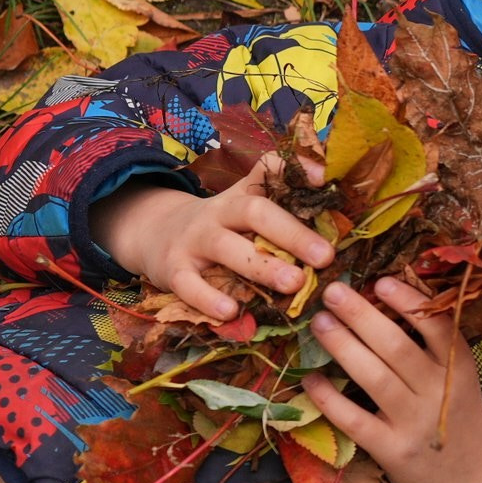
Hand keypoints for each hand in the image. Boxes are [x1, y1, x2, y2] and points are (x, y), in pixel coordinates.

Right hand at [92, 152, 333, 321]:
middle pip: (254, 212)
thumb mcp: (242, 207)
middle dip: (292, 234)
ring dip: (262, 267)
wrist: (153, 234)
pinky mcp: (172, 269)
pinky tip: (231, 311)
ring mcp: (193, 239)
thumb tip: (328, 196)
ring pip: (226, 247)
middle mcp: (218, 212)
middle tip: (325, 256)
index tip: (323, 178)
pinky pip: (188, 284)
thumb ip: (280, 205)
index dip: (293, 170)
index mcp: (241, 197)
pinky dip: (208, 298)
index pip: (267, 172)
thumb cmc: (218, 226)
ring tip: (294, 284)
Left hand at [300, 278, 481, 482]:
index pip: (437, 327)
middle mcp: (438, 392)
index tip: (381, 281)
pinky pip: (355, 419)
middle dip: (361, 316)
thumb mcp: (461, 381)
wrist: (474, 481)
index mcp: (458, 369)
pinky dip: (330, 399)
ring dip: (342, 346)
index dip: (409, 302)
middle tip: (333, 292)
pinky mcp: (391, 450)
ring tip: (319, 323)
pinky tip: (311, 380)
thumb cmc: (461, 421)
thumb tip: (386, 307)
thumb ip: (435, 351)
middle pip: (396, 347)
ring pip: (373, 377)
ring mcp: (414, 422)